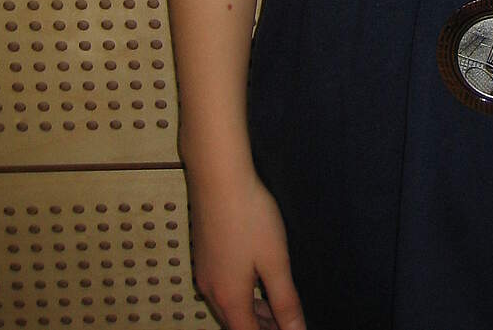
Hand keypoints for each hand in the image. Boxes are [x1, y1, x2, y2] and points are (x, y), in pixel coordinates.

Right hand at [187, 163, 305, 329]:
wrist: (218, 177)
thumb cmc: (250, 216)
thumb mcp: (275, 261)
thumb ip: (285, 300)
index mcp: (230, 298)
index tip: (289, 329)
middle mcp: (211, 290)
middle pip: (236, 323)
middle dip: (260, 327)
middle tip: (285, 322)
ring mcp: (204, 271)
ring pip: (227, 304)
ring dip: (250, 311)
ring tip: (273, 305)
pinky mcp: (203, 254)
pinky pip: (221, 286)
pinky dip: (240, 293)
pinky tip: (253, 277)